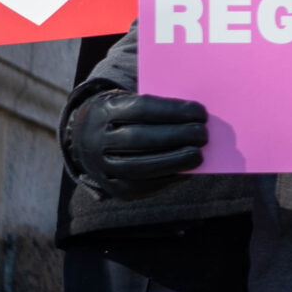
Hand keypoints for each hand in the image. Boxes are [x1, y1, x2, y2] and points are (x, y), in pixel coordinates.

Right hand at [67, 92, 210, 194]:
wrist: (89, 141)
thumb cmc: (125, 118)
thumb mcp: (131, 102)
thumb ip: (159, 109)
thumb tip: (196, 116)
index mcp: (104, 110)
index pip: (141, 109)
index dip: (173, 111)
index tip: (200, 112)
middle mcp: (98, 140)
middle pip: (139, 139)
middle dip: (176, 136)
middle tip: (202, 134)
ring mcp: (103, 166)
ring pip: (140, 167)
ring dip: (175, 161)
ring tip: (199, 155)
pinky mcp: (114, 188)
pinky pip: (143, 186)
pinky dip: (169, 178)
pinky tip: (187, 170)